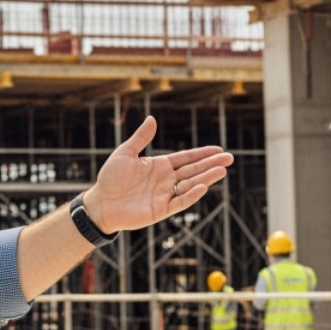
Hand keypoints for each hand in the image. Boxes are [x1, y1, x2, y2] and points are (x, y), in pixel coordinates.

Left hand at [83, 116, 231, 232]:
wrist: (100, 203)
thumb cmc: (110, 178)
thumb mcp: (125, 154)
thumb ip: (140, 138)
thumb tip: (152, 119)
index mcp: (160, 166)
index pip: (186, 158)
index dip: (202, 154)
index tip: (219, 150)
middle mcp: (166, 180)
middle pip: (193, 171)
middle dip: (211, 164)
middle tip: (230, 159)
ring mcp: (165, 195)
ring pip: (190, 186)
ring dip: (206, 178)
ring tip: (221, 171)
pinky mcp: (161, 210)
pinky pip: (180, 203)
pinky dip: (191, 195)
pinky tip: (203, 187)